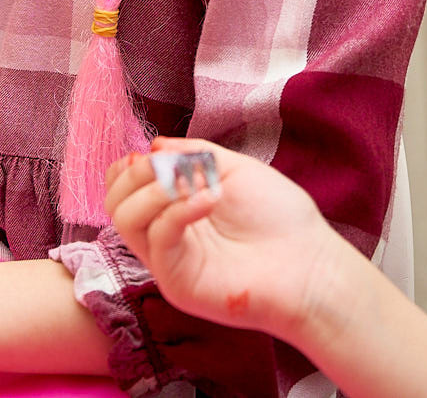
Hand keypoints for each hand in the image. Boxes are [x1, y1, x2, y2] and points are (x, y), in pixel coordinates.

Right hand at [104, 137, 356, 343]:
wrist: (311, 266)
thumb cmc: (281, 219)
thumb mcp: (234, 169)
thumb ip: (193, 155)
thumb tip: (153, 146)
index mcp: (175, 210)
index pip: (124, 190)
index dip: (127, 168)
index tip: (150, 153)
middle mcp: (166, 237)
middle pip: (115, 203)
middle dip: (136, 173)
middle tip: (169, 166)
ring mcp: (169, 261)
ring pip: (126, 219)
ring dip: (154, 189)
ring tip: (194, 182)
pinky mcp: (178, 280)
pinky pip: (159, 238)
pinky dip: (178, 209)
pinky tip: (210, 198)